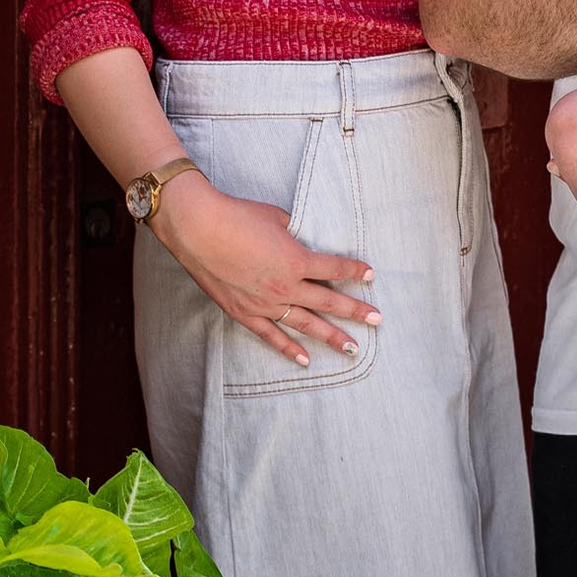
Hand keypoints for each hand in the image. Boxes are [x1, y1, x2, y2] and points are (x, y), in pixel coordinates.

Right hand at [150, 175, 378, 367]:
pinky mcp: (244, 312)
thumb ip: (294, 232)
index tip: (370, 274)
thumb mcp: (276, 218)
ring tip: (352, 348)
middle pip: (328, 301)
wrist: (198, 227)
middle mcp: (285, 286)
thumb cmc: (237, 215)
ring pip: (306, 324)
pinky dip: (288, 349)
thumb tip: (301, 238)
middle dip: (355, 311)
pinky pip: (272, 336)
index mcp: (296, 260)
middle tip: (377, 320)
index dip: (354, 270)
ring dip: (331, 336)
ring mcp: (264, 303)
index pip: (334, 267)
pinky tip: (305, 360)